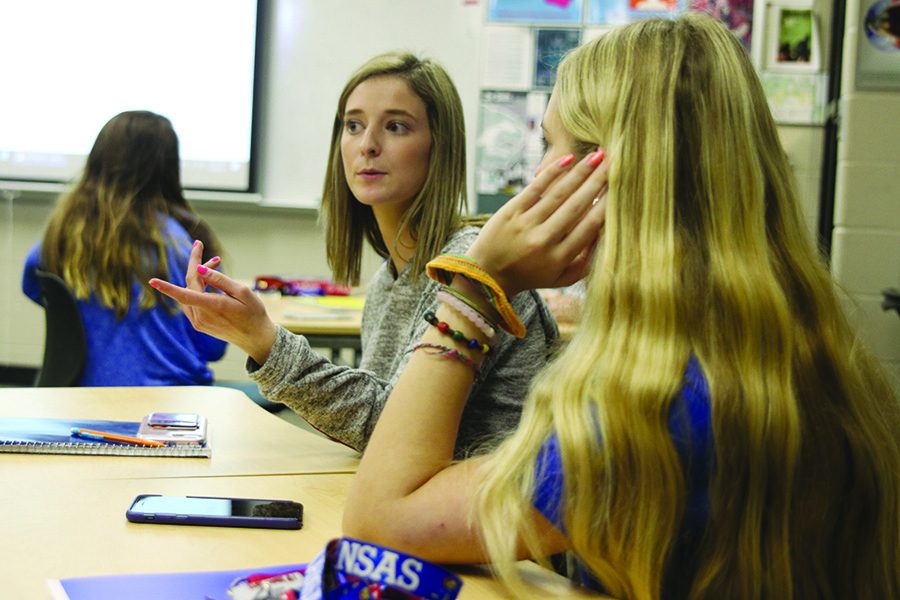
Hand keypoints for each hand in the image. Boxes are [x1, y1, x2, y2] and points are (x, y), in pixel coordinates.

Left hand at [149, 241, 277, 364]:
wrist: (256, 338)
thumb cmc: (253, 313)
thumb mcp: (242, 292)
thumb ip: (219, 279)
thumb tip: (198, 269)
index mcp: (212, 307)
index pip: (184, 294)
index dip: (166, 287)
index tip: (152, 281)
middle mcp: (201, 316)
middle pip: (190, 285)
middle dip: (198, 267)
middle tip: (212, 254)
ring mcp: (199, 322)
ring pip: (190, 293)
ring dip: (199, 278)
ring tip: (216, 265)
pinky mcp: (200, 324)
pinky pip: (193, 302)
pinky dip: (198, 290)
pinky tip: (212, 284)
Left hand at [468, 151, 607, 296]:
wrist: (489, 275)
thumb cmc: (531, 275)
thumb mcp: (561, 278)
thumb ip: (586, 262)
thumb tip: (606, 232)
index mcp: (558, 258)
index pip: (588, 227)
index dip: (605, 205)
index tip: (618, 188)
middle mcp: (542, 241)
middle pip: (576, 206)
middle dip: (597, 182)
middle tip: (614, 164)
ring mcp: (525, 225)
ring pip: (558, 194)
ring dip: (580, 173)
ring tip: (597, 157)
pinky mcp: (510, 212)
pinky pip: (535, 188)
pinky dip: (552, 172)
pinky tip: (568, 160)